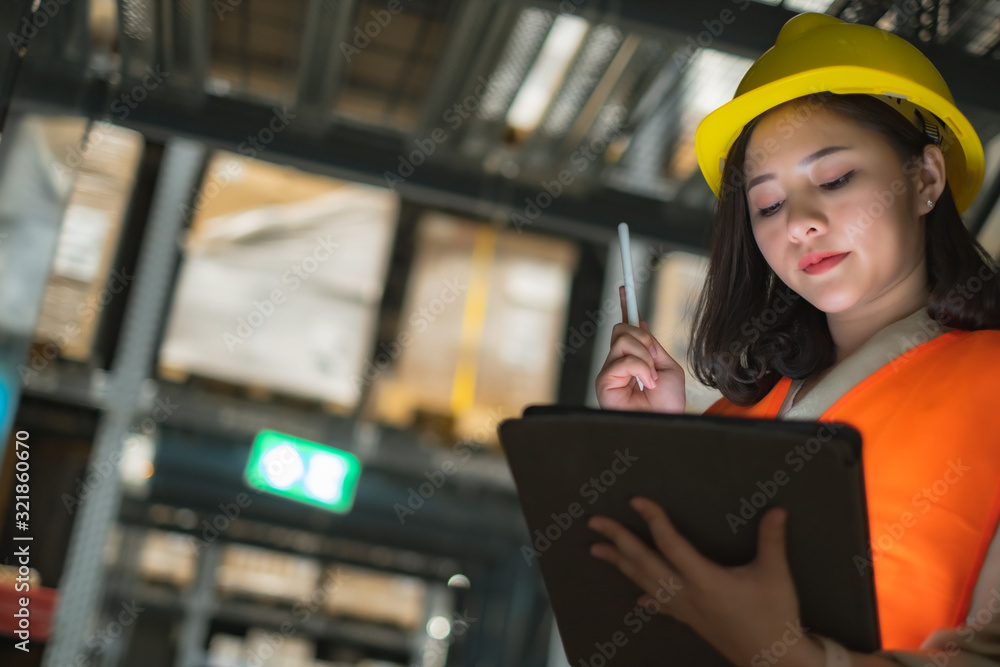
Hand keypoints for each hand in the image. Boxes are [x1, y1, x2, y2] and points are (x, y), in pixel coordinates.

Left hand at [587, 498, 824, 666]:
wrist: (774, 661)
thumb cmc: (774, 616)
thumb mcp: (775, 575)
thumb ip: (772, 540)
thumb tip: (777, 509)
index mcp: (705, 580)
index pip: (671, 543)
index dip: (654, 520)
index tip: (635, 501)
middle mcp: (687, 593)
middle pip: (644, 562)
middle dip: (618, 540)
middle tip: (595, 522)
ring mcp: (684, 609)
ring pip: (644, 582)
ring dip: (620, 564)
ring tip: (596, 549)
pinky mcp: (688, 620)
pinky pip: (658, 604)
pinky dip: (644, 595)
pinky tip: (637, 598)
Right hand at [595, 285, 685, 412]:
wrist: (666, 424)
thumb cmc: (668, 404)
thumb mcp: (668, 367)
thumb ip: (652, 346)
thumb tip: (639, 324)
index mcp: (635, 358)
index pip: (626, 328)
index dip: (625, 306)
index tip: (625, 289)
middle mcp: (618, 363)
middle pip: (622, 329)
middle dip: (642, 337)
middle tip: (653, 358)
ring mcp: (610, 372)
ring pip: (622, 341)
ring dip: (644, 356)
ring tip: (651, 378)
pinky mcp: (603, 382)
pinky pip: (622, 360)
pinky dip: (640, 368)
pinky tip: (645, 384)